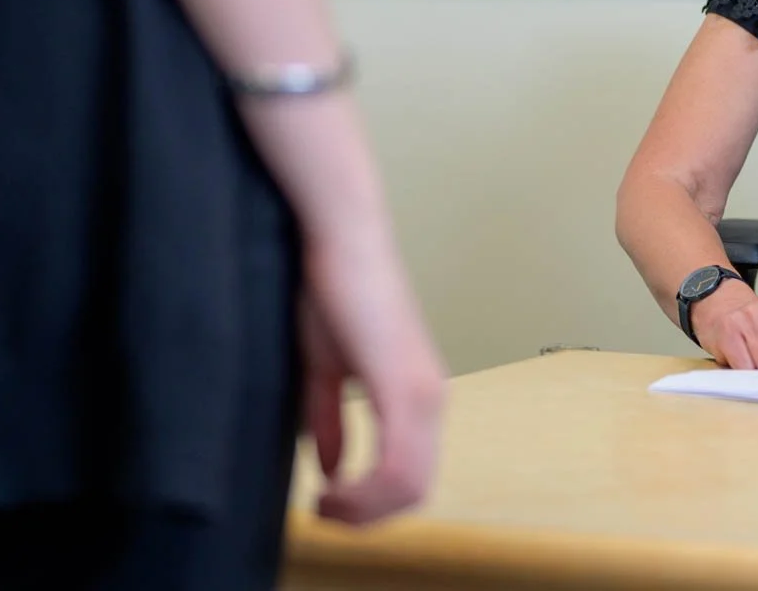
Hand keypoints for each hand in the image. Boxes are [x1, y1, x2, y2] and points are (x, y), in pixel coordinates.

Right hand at [299, 228, 447, 525]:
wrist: (342, 240)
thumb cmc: (334, 292)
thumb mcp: (328, 369)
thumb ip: (332, 420)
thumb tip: (331, 468)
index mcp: (418, 395)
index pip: (413, 477)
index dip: (372, 507)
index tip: (329, 506)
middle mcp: (432, 398)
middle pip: (416, 491)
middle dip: (367, 516)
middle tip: (325, 513)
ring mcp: (423, 393)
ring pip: (410, 486)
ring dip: (364, 509)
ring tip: (325, 504)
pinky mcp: (404, 386)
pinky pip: (397, 467)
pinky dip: (364, 493)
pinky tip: (330, 488)